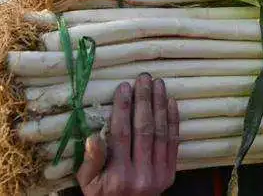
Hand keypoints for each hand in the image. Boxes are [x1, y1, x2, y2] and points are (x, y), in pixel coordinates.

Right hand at [77, 73, 179, 194]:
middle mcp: (141, 174)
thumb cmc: (103, 195)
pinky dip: (173, 120)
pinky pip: (174, 142)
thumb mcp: (88, 184)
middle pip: (144, 128)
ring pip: (161, 132)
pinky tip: (171, 102)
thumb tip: (93, 136)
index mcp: (118, 175)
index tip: (124, 87)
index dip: (123, 108)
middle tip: (143, 78)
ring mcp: (159, 173)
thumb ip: (91, 161)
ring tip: (158, 84)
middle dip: (144, 100)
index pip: (121, 133)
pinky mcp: (170, 173)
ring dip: (160, 105)